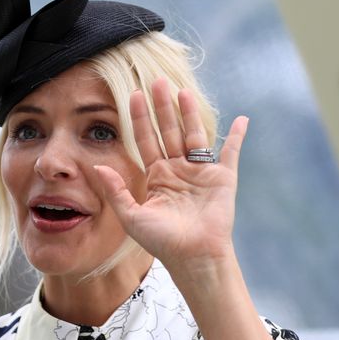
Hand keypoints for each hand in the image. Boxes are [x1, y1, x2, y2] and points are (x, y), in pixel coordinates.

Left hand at [91, 78, 247, 272]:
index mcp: (158, 176)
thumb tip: (96, 167)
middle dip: (163, 107)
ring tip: (183, 91)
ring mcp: (201, 173)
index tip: (134, 95)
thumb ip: (115, 191)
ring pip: (194, 135)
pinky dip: (237, 137)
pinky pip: (230, 153)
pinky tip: (242, 119)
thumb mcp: (131, 216)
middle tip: (157, 81)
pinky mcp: (223, 179)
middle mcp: (178, 170)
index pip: (146, 139)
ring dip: (190, 113)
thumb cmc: (162, 242)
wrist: (193, 258)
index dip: (140, 118)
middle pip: (170, 131)